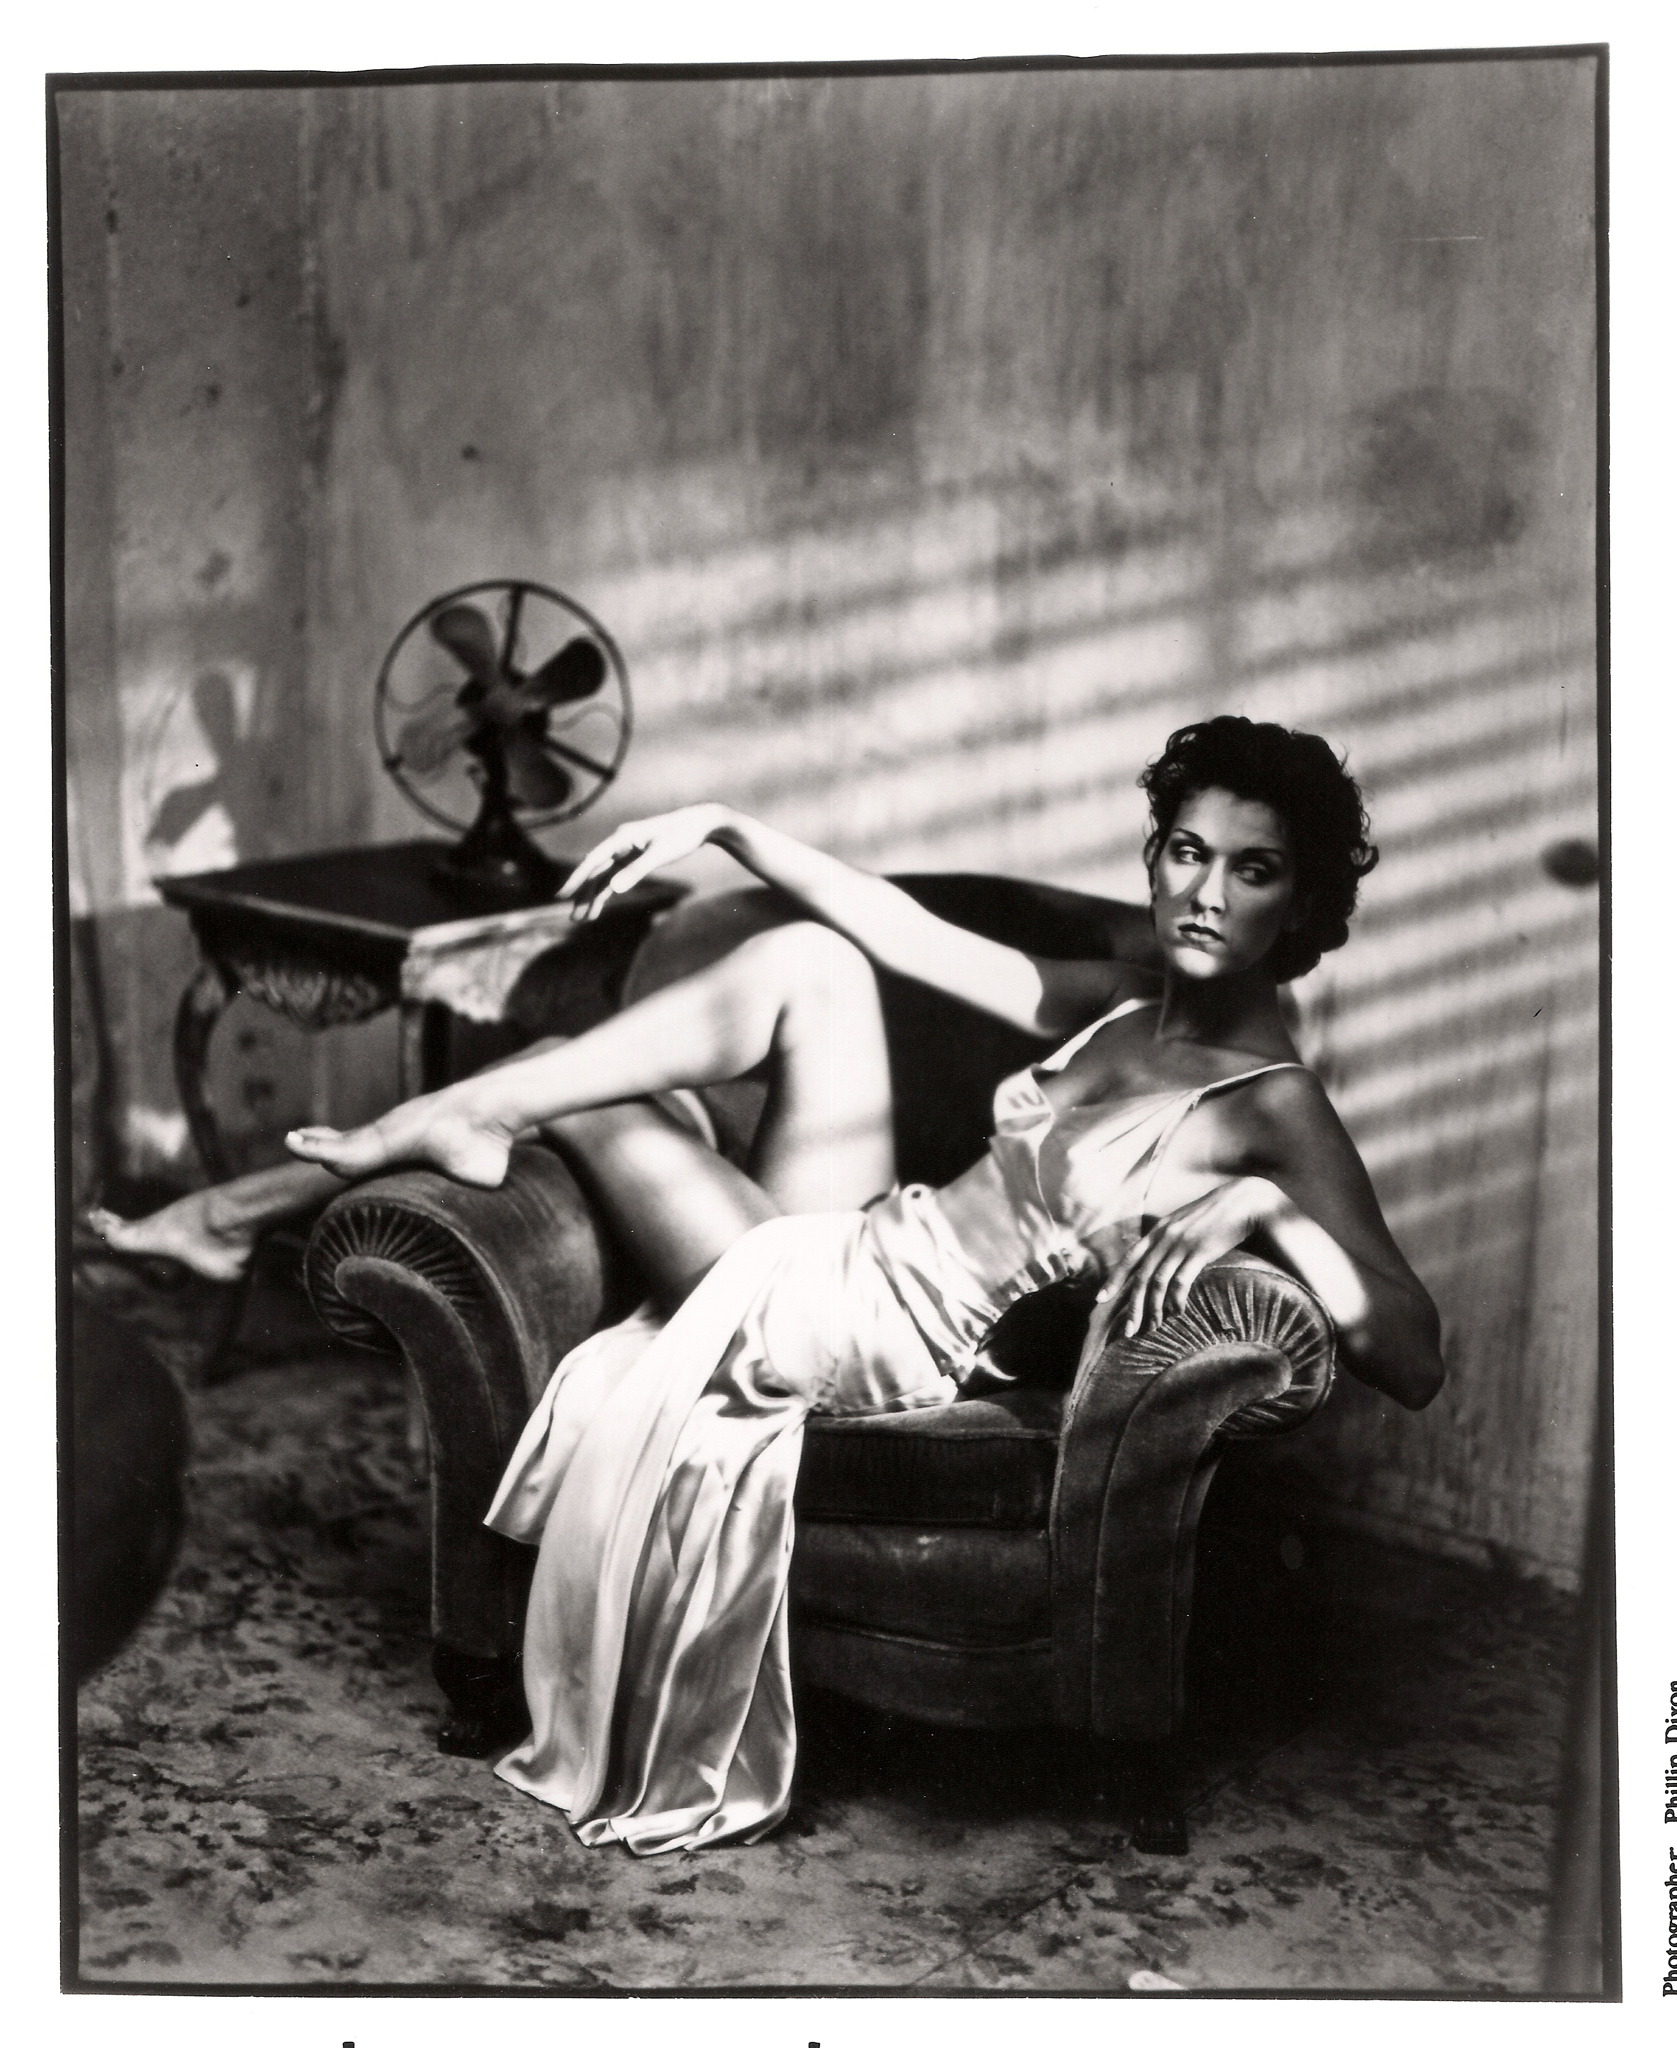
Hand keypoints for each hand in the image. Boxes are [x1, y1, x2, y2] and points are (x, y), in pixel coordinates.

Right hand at [558, 804, 731, 920]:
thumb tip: (613, 889)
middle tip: (572, 917)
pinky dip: (606, 893)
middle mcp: (618, 844)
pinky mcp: (633, 860)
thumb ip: (637, 871)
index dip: (575, 879)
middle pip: (594, 872)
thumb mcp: (660, 853)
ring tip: (582, 919)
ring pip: (602, 878)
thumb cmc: (681, 835)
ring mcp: (625, 853)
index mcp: (621, 838)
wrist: (698, 824)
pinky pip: (614, 879)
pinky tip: (597, 908)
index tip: (562, 895)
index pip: (592, 860)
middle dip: (582, 895)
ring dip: (592, 897)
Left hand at [1098, 1177, 1285, 1338]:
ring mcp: (1181, 1244)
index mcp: (1159, 1230)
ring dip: (1153, 1309)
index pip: (1129, 1258)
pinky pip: (1180, 1281)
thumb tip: (1159, 1257)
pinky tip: (1177, 1313)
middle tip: (1127, 1331)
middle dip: (1132, 1306)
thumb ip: (1170, 1236)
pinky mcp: (1199, 1251)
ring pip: (1157, 1282)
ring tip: (1152, 1328)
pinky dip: (1176, 1300)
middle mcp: (1164, 1237)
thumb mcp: (1186, 1221)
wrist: (1244, 1200)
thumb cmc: (1217, 1215)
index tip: (1100, 1299)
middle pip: (1140, 1277)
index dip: (1113, 1280)